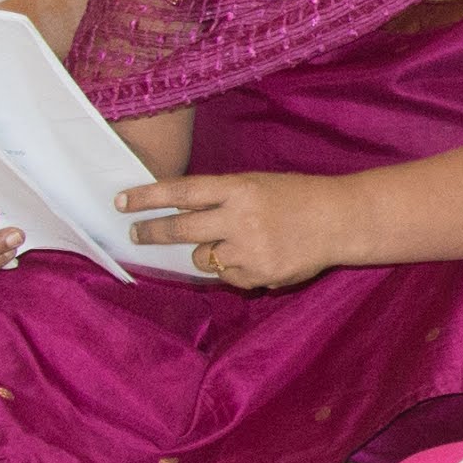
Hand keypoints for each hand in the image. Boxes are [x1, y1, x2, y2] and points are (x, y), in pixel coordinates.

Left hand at [118, 172, 346, 289]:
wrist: (341, 221)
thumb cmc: (297, 197)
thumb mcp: (256, 185)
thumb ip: (220, 198)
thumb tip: (178, 211)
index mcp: (239, 188)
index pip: (182, 191)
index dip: (148, 197)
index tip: (121, 202)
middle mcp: (240, 218)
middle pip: (181, 229)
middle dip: (153, 232)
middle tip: (137, 233)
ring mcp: (249, 249)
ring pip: (203, 258)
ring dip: (208, 252)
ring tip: (234, 244)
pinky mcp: (259, 274)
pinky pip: (229, 276)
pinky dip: (235, 269)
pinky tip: (259, 257)